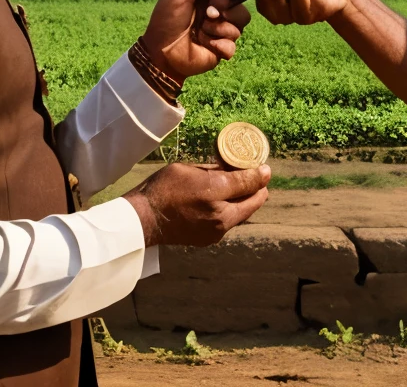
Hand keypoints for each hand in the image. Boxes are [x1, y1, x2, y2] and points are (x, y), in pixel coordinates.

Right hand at [122, 162, 270, 246]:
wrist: (143, 219)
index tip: (263, 168)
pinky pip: (229, 222)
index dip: (259, 174)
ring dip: (244, 201)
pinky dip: (231, 211)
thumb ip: (218, 169)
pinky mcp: (209, 239)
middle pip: (253, 202)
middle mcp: (221, 218)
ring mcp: (216, 232)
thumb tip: (241, 166)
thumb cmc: (164, 189)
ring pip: (242, 213)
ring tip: (236, 188)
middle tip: (253, 176)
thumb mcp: (191, 170)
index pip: (251, 184)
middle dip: (256, 189)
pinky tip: (221, 202)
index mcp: (217, 197)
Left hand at [142, 0, 253, 80]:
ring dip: (220, 26)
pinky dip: (219, 44)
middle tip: (208, 11)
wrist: (160, 51)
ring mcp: (223, 28)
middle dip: (225, 4)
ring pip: (241, 21)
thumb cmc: (167, 17)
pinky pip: (233, 43)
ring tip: (202, 29)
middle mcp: (220, 8)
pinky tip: (204, 44)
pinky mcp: (224, 48)